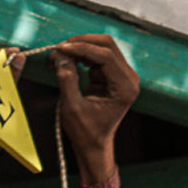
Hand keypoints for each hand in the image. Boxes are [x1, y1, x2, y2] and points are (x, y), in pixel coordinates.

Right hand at [51, 34, 138, 174]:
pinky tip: (65, 61)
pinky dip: (80, 55)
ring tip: (58, 56)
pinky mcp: (112, 74)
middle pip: (107, 45)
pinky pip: (96, 56)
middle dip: (81, 43)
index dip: (81, 48)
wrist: (93, 144)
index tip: (60, 49)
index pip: (106, 55)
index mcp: (125, 87)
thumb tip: (60, 56)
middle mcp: (128, 78)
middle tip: (58, 49)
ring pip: (102, 47)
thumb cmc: (85, 132)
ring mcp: (122, 75)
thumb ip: (67, 80)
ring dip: (79, 48)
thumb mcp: (72, 108)